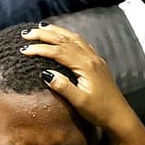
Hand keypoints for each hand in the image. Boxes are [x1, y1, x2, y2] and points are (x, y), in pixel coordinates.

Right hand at [20, 24, 141, 137]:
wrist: (120, 116)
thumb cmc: (99, 111)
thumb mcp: (79, 102)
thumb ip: (63, 86)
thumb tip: (45, 73)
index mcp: (86, 66)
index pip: (59, 51)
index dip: (40, 49)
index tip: (24, 50)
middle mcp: (91, 58)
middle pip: (65, 40)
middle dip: (45, 34)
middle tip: (26, 33)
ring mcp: (95, 59)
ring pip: (74, 38)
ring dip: (57, 31)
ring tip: (41, 27)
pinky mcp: (97, 63)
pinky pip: (81, 43)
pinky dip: (68, 36)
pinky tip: (63, 36)